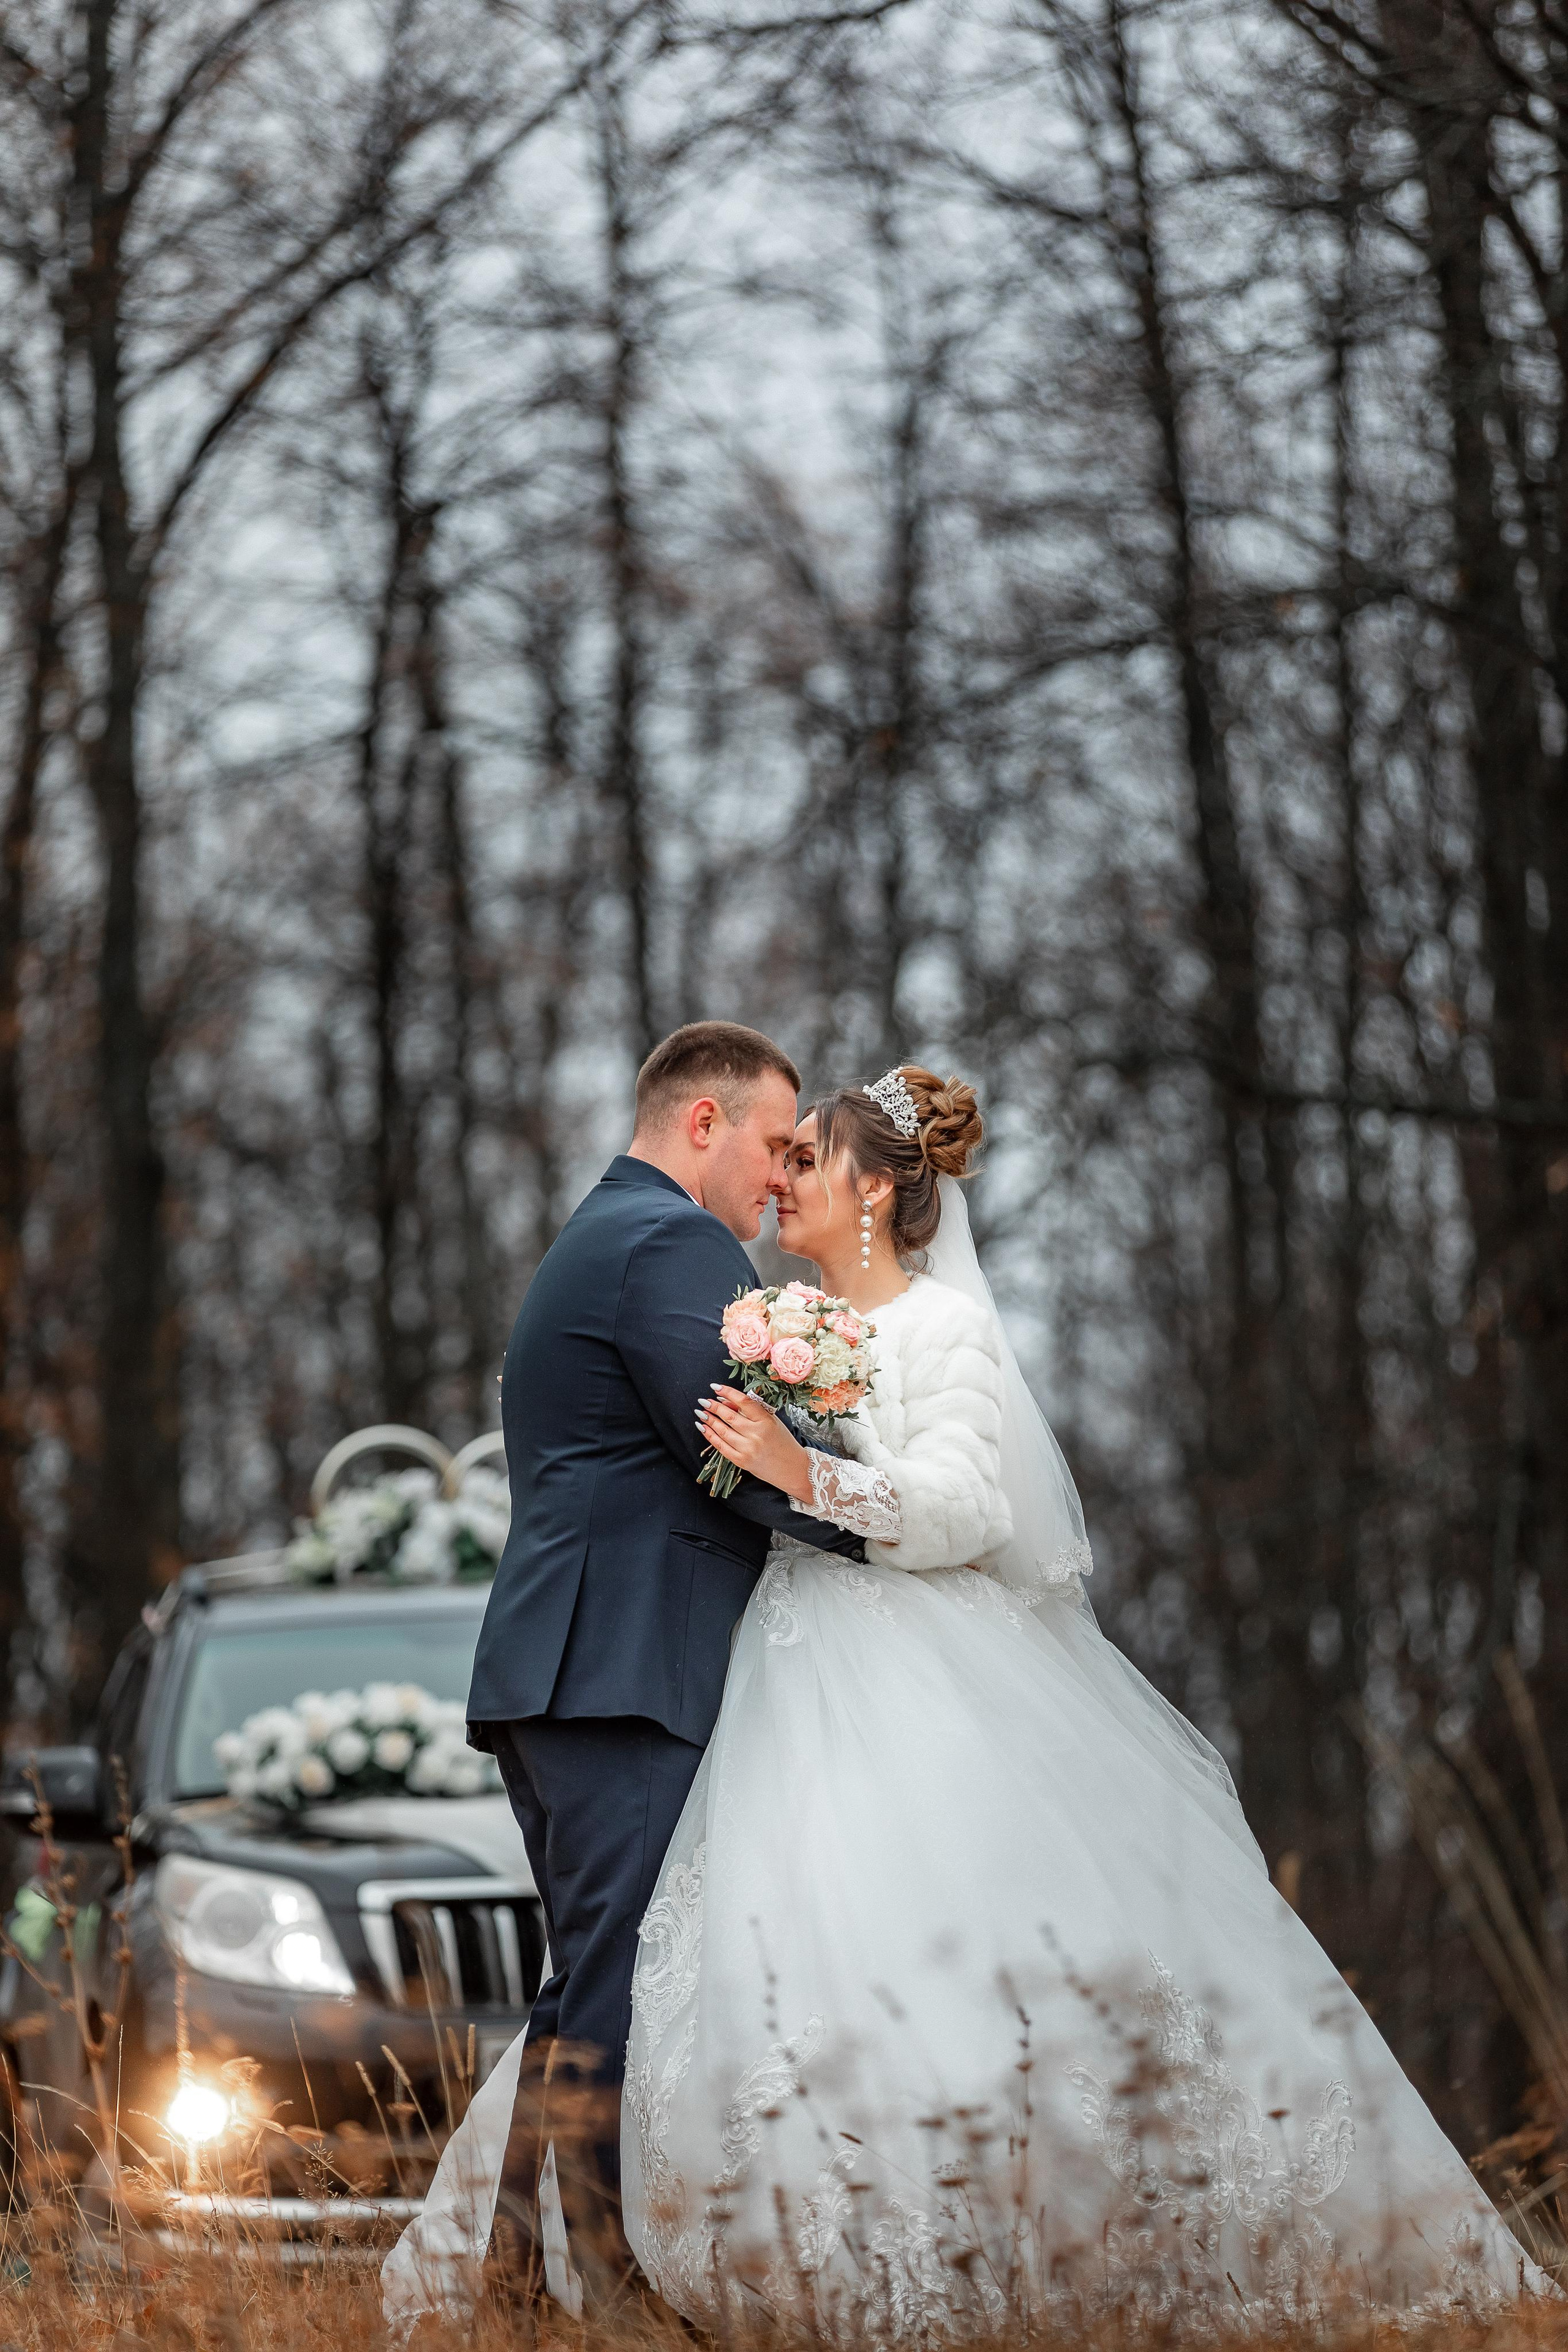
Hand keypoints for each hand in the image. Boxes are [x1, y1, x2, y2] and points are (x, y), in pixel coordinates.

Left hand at [696, 1386, 813, 1502]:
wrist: (793, 1469)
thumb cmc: (784, 1443)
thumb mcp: (773, 1422)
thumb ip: (753, 1412)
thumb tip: (728, 1402)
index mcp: (766, 1421)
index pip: (744, 1402)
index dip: (727, 1393)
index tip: (715, 1387)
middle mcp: (756, 1434)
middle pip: (730, 1416)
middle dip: (714, 1406)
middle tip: (704, 1400)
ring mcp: (748, 1449)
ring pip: (723, 1430)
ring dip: (709, 1420)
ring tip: (701, 1412)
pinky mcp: (741, 1461)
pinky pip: (721, 1446)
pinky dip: (710, 1436)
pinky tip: (703, 1428)